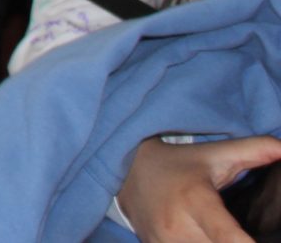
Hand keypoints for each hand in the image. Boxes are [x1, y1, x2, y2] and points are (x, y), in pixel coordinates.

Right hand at [116, 135, 280, 242]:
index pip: (227, 236)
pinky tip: (202, 235)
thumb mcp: (216, 154)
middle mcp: (176, 225)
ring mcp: (163, 242)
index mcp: (196, 200)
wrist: (127, 170)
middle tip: (239, 231)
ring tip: (218, 231)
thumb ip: (256, 150)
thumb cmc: (180, 163)